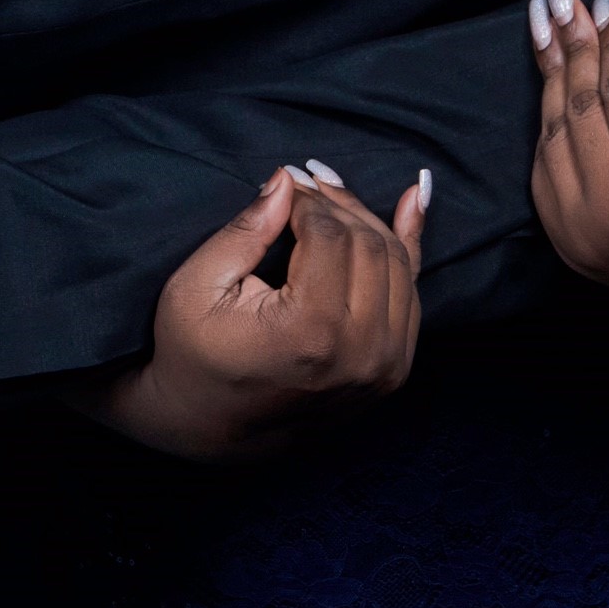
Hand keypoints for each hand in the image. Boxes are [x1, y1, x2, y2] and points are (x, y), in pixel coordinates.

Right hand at [86, 161, 426, 460]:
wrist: (213, 426)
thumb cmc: (192, 352)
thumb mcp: (197, 286)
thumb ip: (246, 231)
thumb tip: (285, 181)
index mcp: (311, 331)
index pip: (330, 235)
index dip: (305, 198)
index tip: (282, 182)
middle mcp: (362, 352)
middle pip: (370, 245)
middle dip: (336, 204)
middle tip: (302, 183)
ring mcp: (385, 366)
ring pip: (398, 264)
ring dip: (367, 220)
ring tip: (329, 195)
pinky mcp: (394, 371)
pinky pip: (413, 294)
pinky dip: (410, 244)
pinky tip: (416, 197)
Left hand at [530, 0, 608, 311]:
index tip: (599, 1)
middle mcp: (607, 208)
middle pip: (579, 107)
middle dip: (570, 46)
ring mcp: (576, 229)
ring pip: (553, 132)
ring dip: (550, 74)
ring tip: (546, 22)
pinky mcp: (560, 240)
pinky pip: (543, 164)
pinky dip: (548, 120)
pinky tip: (549, 76)